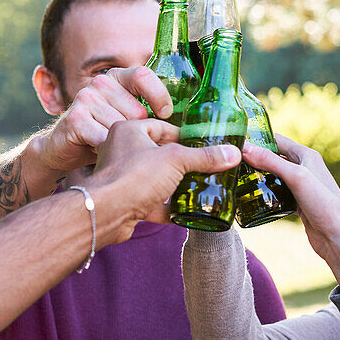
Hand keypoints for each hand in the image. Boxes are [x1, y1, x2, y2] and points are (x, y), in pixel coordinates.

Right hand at [30, 66, 172, 175]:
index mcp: (118, 77)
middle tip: (132, 144)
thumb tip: (187, 127)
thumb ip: (150, 112)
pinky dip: (106, 151)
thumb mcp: (127, 117)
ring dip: (120, 145)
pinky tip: (99, 152)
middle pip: (137, 111)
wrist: (63, 149)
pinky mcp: (75, 118)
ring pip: (122, 128)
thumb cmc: (103, 133)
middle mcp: (101, 83)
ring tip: (111, 148)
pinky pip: (104, 139)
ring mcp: (86, 98)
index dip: (158, 95)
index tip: (166, 114)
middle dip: (139, 133)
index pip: (143, 75)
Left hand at [86, 119, 240, 244]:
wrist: (108, 212)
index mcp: (129, 131)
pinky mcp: (125, 202)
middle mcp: (121, 152)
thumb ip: (204, 157)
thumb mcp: (176, 160)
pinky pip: (151, 203)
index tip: (202, 142)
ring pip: (154, 179)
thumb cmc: (134, 176)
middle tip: (205, 165)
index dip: (182, 134)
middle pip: (158, 153)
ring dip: (175, 185)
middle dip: (181, 162)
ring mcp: (123, 178)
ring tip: (199, 186)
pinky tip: (186, 212)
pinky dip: (167, 207)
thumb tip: (232, 154)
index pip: (160, 126)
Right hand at [242, 135, 339, 290]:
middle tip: (231, 163)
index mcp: (307, 155)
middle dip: (254, 158)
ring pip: (274, 177)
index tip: (236, 141)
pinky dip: (266, 193)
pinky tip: (252, 198)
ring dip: (258, 177)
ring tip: (236, 179)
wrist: (338, 237)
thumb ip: (271, 161)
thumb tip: (245, 147)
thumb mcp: (296, 177)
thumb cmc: (324, 204)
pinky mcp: (298, 204)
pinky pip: (277, 194)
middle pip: (274, 158)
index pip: (277, 139)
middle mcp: (304, 168)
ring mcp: (301, 187)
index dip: (258, 138)